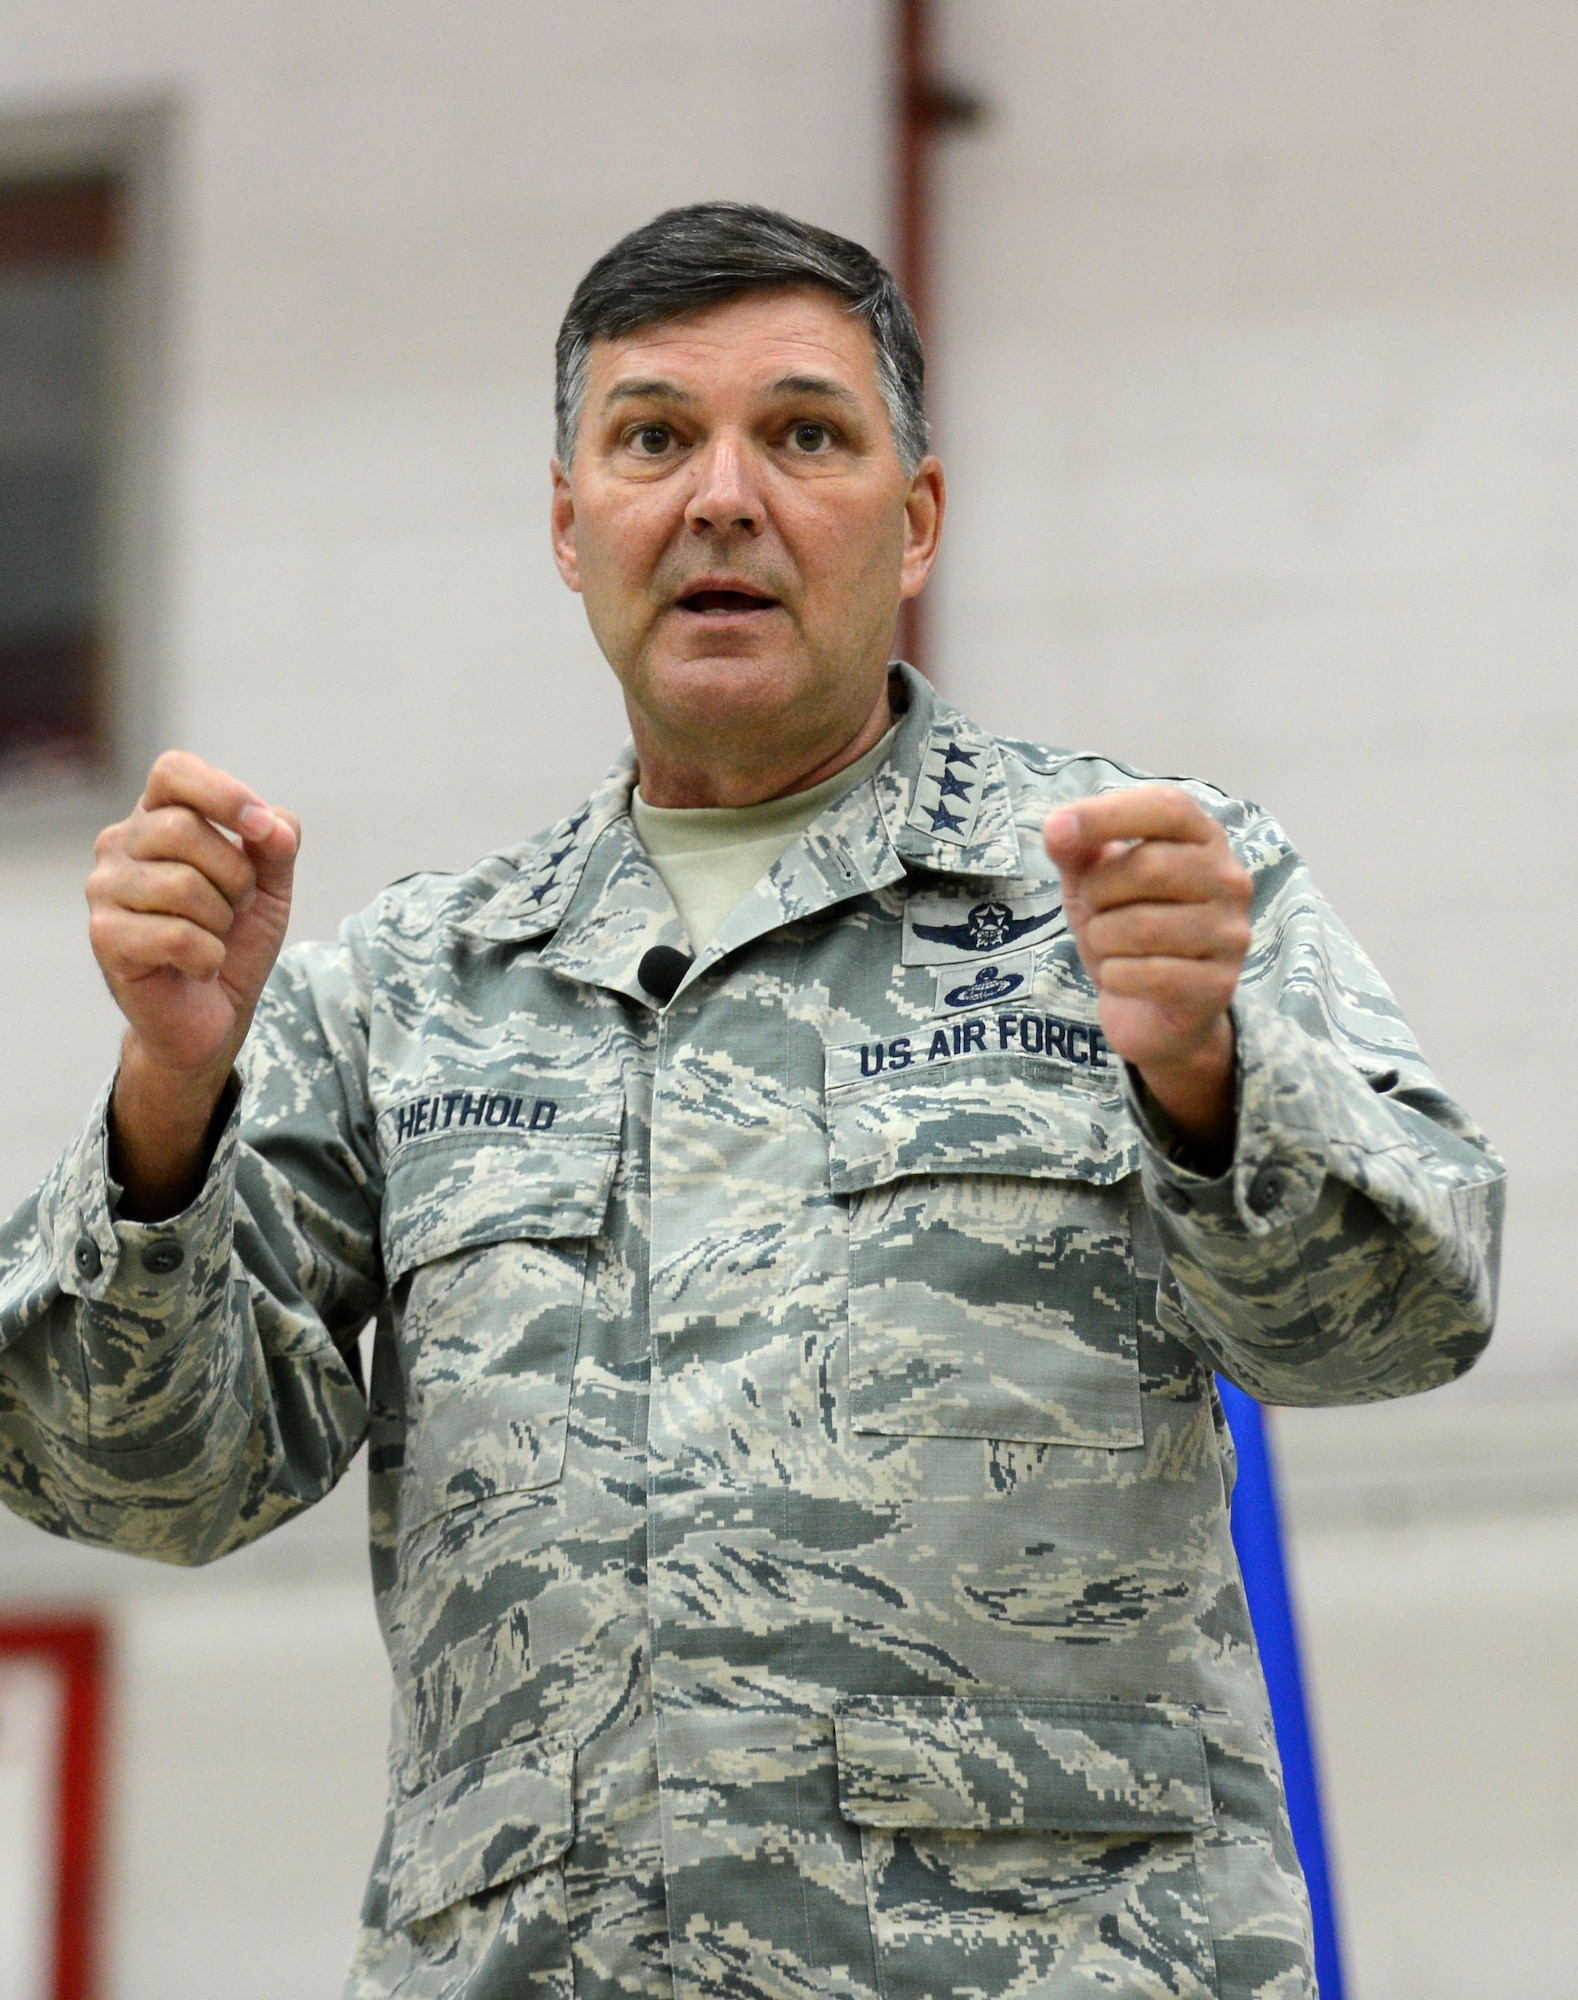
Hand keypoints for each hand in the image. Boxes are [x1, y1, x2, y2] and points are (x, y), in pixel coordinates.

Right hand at [87, 752, 299, 1217]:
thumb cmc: (235, 937)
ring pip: (181, 883)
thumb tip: (274, 826)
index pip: (174, 771)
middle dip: (235, 874)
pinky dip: (208, 956)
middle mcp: (119, 843)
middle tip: (237, 906)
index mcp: (157, 816)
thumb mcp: (271, 884)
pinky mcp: (104, 937)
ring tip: (215, 936)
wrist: (214, 1012)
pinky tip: (201, 966)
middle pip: (185, 828)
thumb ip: (277, 843)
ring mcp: (104, 889)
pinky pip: (176, 935)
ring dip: (222, 919)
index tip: (263, 828)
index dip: (224, 793)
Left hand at [1043, 786, 1250, 1168]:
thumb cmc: (1123, 929)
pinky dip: (1115, 976)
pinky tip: (1120, 976)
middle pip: (1150, 867)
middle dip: (1099, 892)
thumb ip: (1076, 849)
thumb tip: (1057, 828)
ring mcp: (1231, 933)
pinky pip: (1150, 974)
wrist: (1151, 1010)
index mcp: (1202, 839)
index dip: (1109, 814)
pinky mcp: (1220, 985)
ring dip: (1103, 938)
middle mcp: (1229, 879)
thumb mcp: (1092, 881)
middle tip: (1095, 911)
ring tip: (1108, 946)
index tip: (1057, 830)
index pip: (1167, 808)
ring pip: (1144, 926)